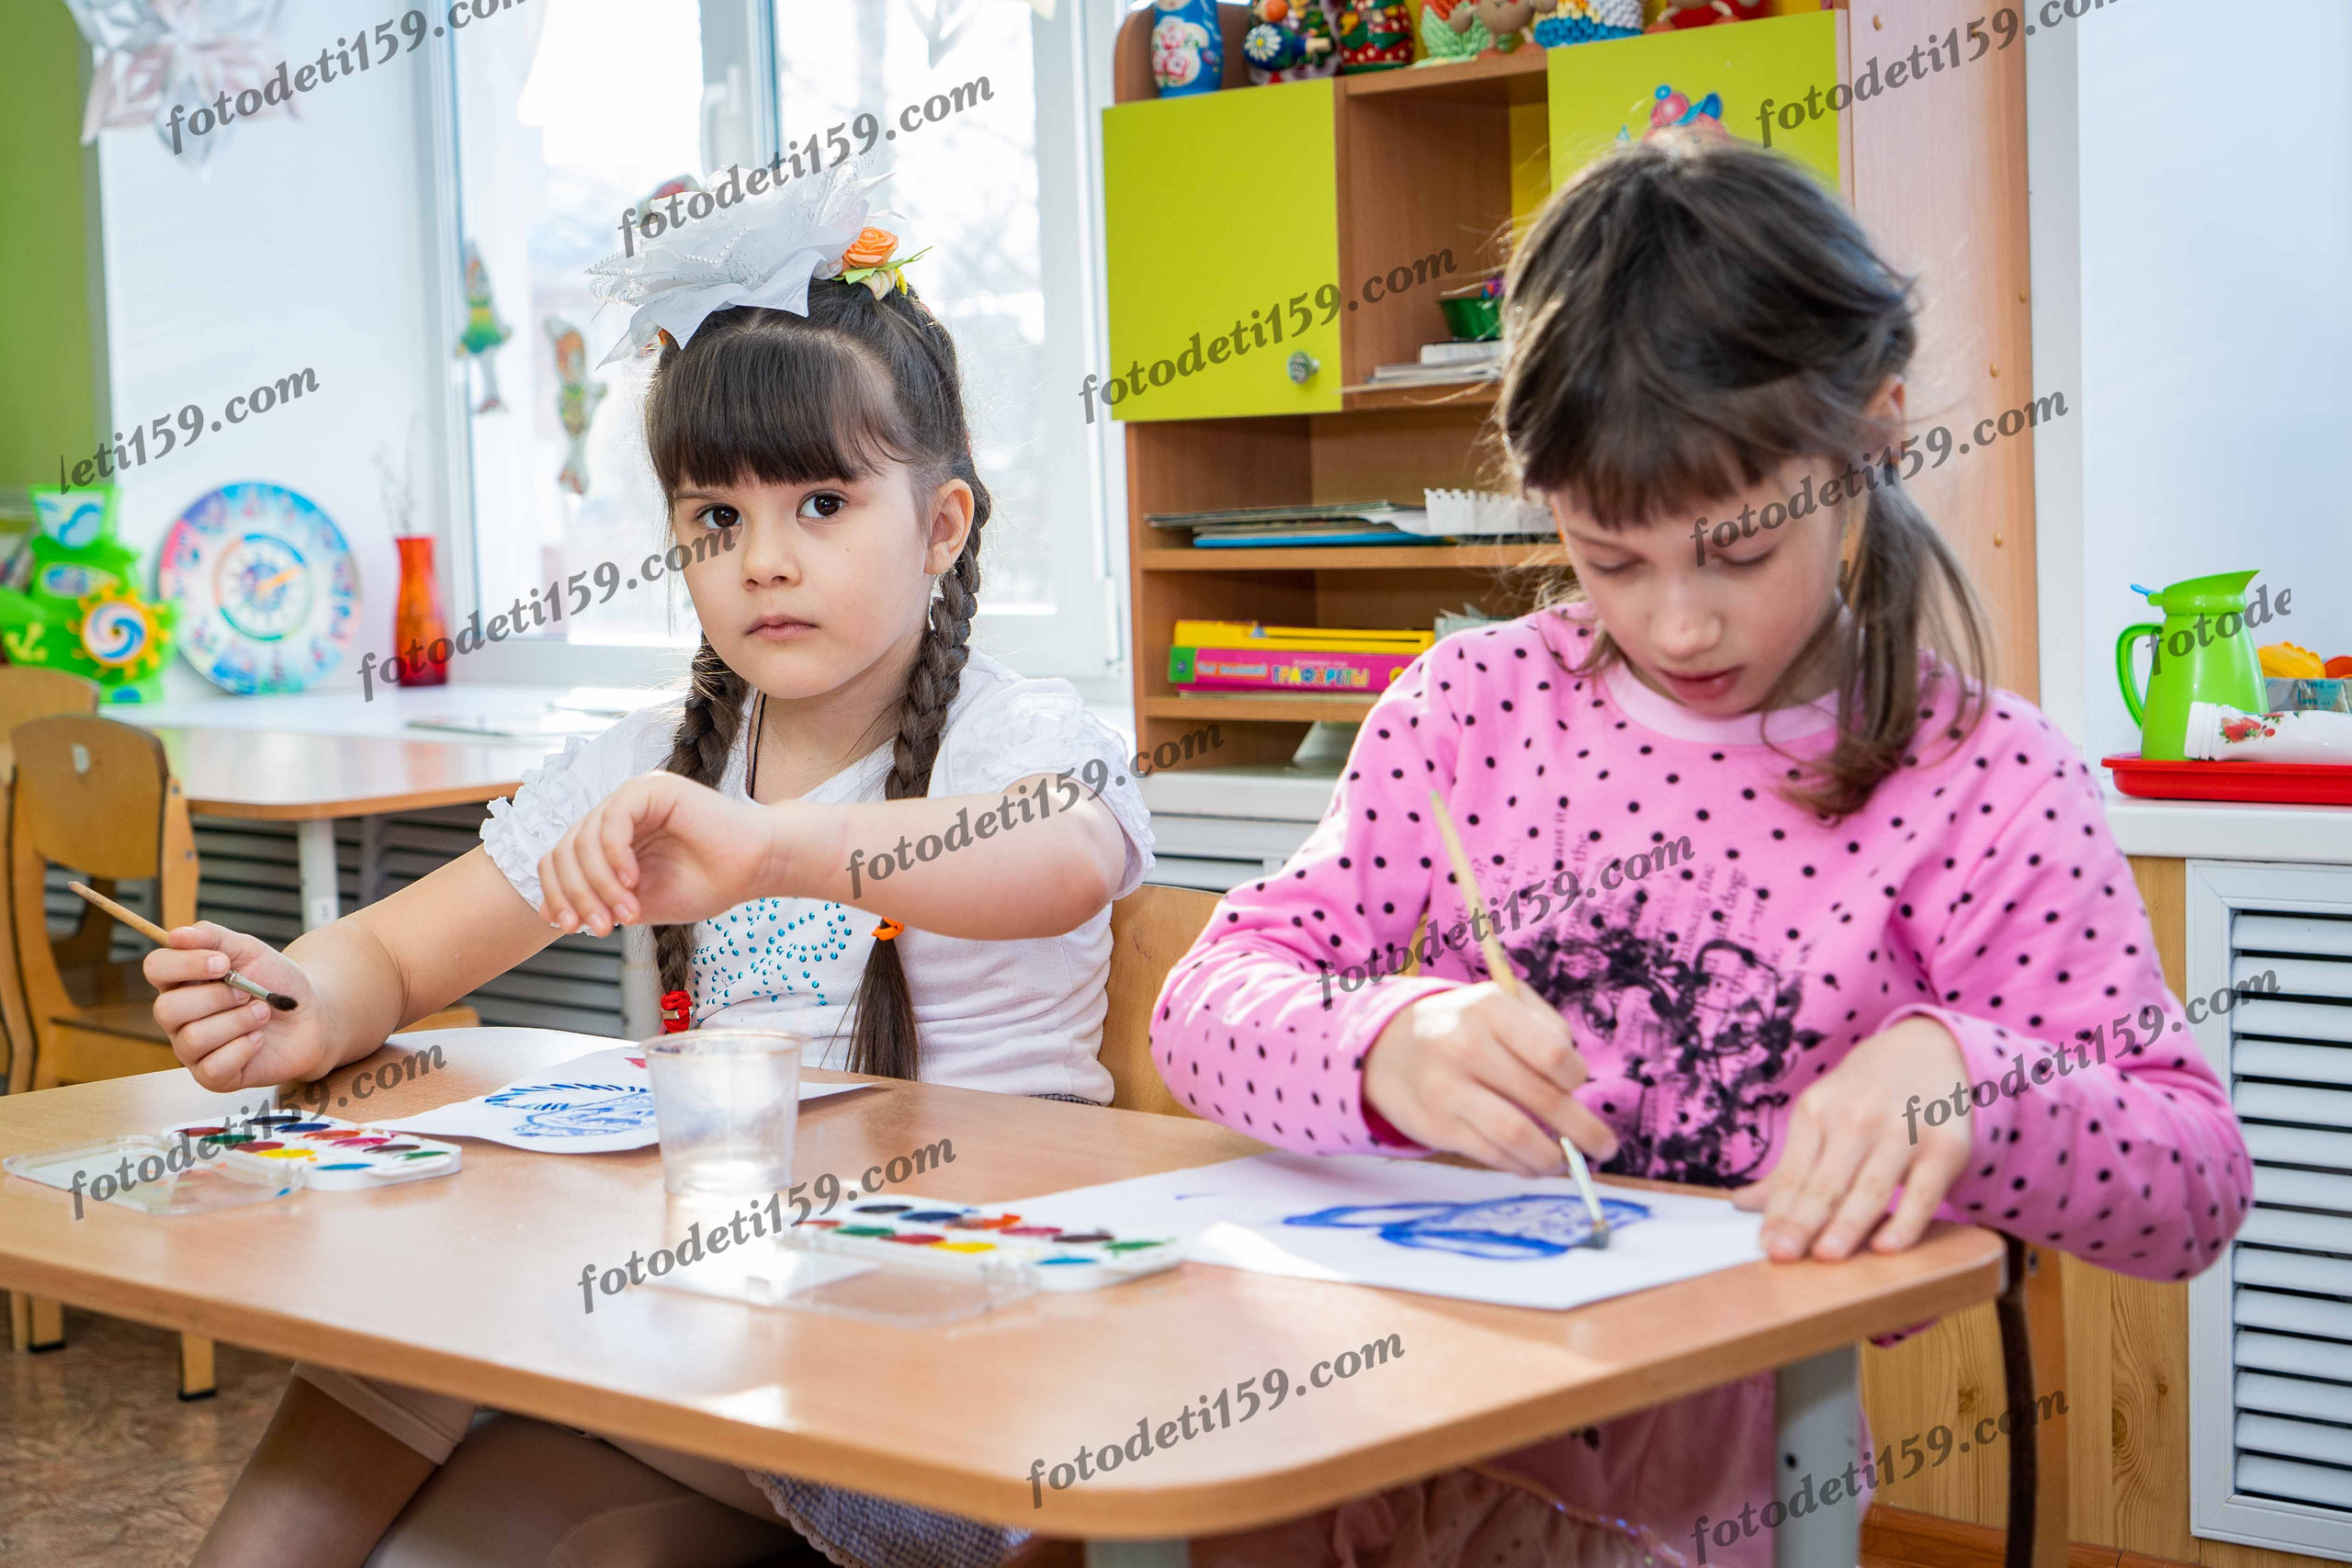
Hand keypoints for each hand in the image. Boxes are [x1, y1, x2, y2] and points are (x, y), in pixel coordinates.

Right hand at [144, 923, 331, 1092]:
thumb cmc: (275, 982)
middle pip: (166, 1009)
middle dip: (216, 998)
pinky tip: (258, 1039)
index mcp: (181, 982)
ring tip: (262, 1013)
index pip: (155, 967)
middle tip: (247, 993)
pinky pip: (213, 1067)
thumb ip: (213, 937)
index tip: (223, 963)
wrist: (311, 1016)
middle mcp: (179, 1017)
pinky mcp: (212, 1076)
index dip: (185, 964)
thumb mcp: (249, 951)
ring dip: (238, 1021)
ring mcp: (192, 1049)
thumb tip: (175, 935)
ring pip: (193, 1038)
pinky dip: (244, 1048)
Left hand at [538, 771, 784, 934]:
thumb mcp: (639, 903)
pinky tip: (634, 882)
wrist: (757, 868)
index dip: (557, 894)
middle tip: (602, 927)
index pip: (559, 859)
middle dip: (578, 895)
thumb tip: (551, 914)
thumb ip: (599, 903)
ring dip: (600, 884)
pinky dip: (615, 857)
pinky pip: (612, 822)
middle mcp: (615, 812)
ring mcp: (631, 797)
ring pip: (584, 840)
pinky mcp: (651, 788)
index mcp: (609, 836)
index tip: (570, 927)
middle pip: (564, 850)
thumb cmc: (707, 884)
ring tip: (628, 912)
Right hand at [1361, 983, 1619, 1175]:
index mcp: (1488, 1009)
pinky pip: (1491, 1155)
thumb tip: (1579, 1082)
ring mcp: (1446, 1089)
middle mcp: (1465, 1046)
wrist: (1383, 1046)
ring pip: (1517, 1136)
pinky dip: (1521, 1167)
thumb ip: (1544, 1027)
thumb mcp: (1497, 1003)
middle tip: (1606, 1148)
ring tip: (1568, 1164)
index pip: (1553, 1054)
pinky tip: (1534, 1165)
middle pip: (1542, 1099)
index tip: (1578, 1088)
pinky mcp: (1435, 1125)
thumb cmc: (1461, 1025)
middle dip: (1584, 1131)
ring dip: (1553, 1158)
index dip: (1577, 1079)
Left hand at [1733, 1015, 1971, 1261]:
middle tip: (1784, 1256)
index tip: (1766, 1246)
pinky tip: (1886, 1247)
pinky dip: (1905, 1222)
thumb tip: (1742, 1204)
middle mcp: (1856, 1118)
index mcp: (1816, 1110)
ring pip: (1869, 1189)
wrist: (1930, 1049)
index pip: (1793, 1172)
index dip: (1779, 1211)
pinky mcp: (1945, 1147)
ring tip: (1826, 1257)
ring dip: (1846, 1225)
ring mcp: (1902, 1131)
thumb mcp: (1821, 1113)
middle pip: (1825, 1182)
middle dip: (1803, 1221)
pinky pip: (1922, 1193)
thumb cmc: (1864, 1094)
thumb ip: (1790, 1165)